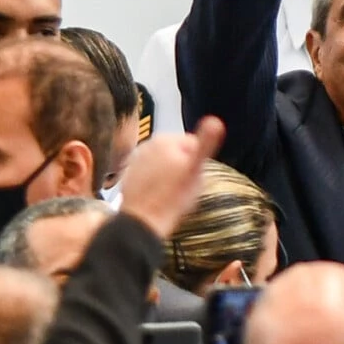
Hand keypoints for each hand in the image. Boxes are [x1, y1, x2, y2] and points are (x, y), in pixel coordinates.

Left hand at [119, 117, 223, 239]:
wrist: (143, 221)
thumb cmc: (172, 198)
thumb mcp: (196, 171)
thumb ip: (206, 144)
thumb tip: (215, 121)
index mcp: (165, 139)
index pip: (194, 145)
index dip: (198, 163)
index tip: (193, 177)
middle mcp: (147, 145)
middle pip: (176, 153)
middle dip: (182, 167)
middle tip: (184, 187)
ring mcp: (136, 160)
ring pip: (163, 164)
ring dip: (168, 175)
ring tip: (171, 193)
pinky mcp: (128, 175)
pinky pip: (149, 176)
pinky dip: (154, 183)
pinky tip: (158, 196)